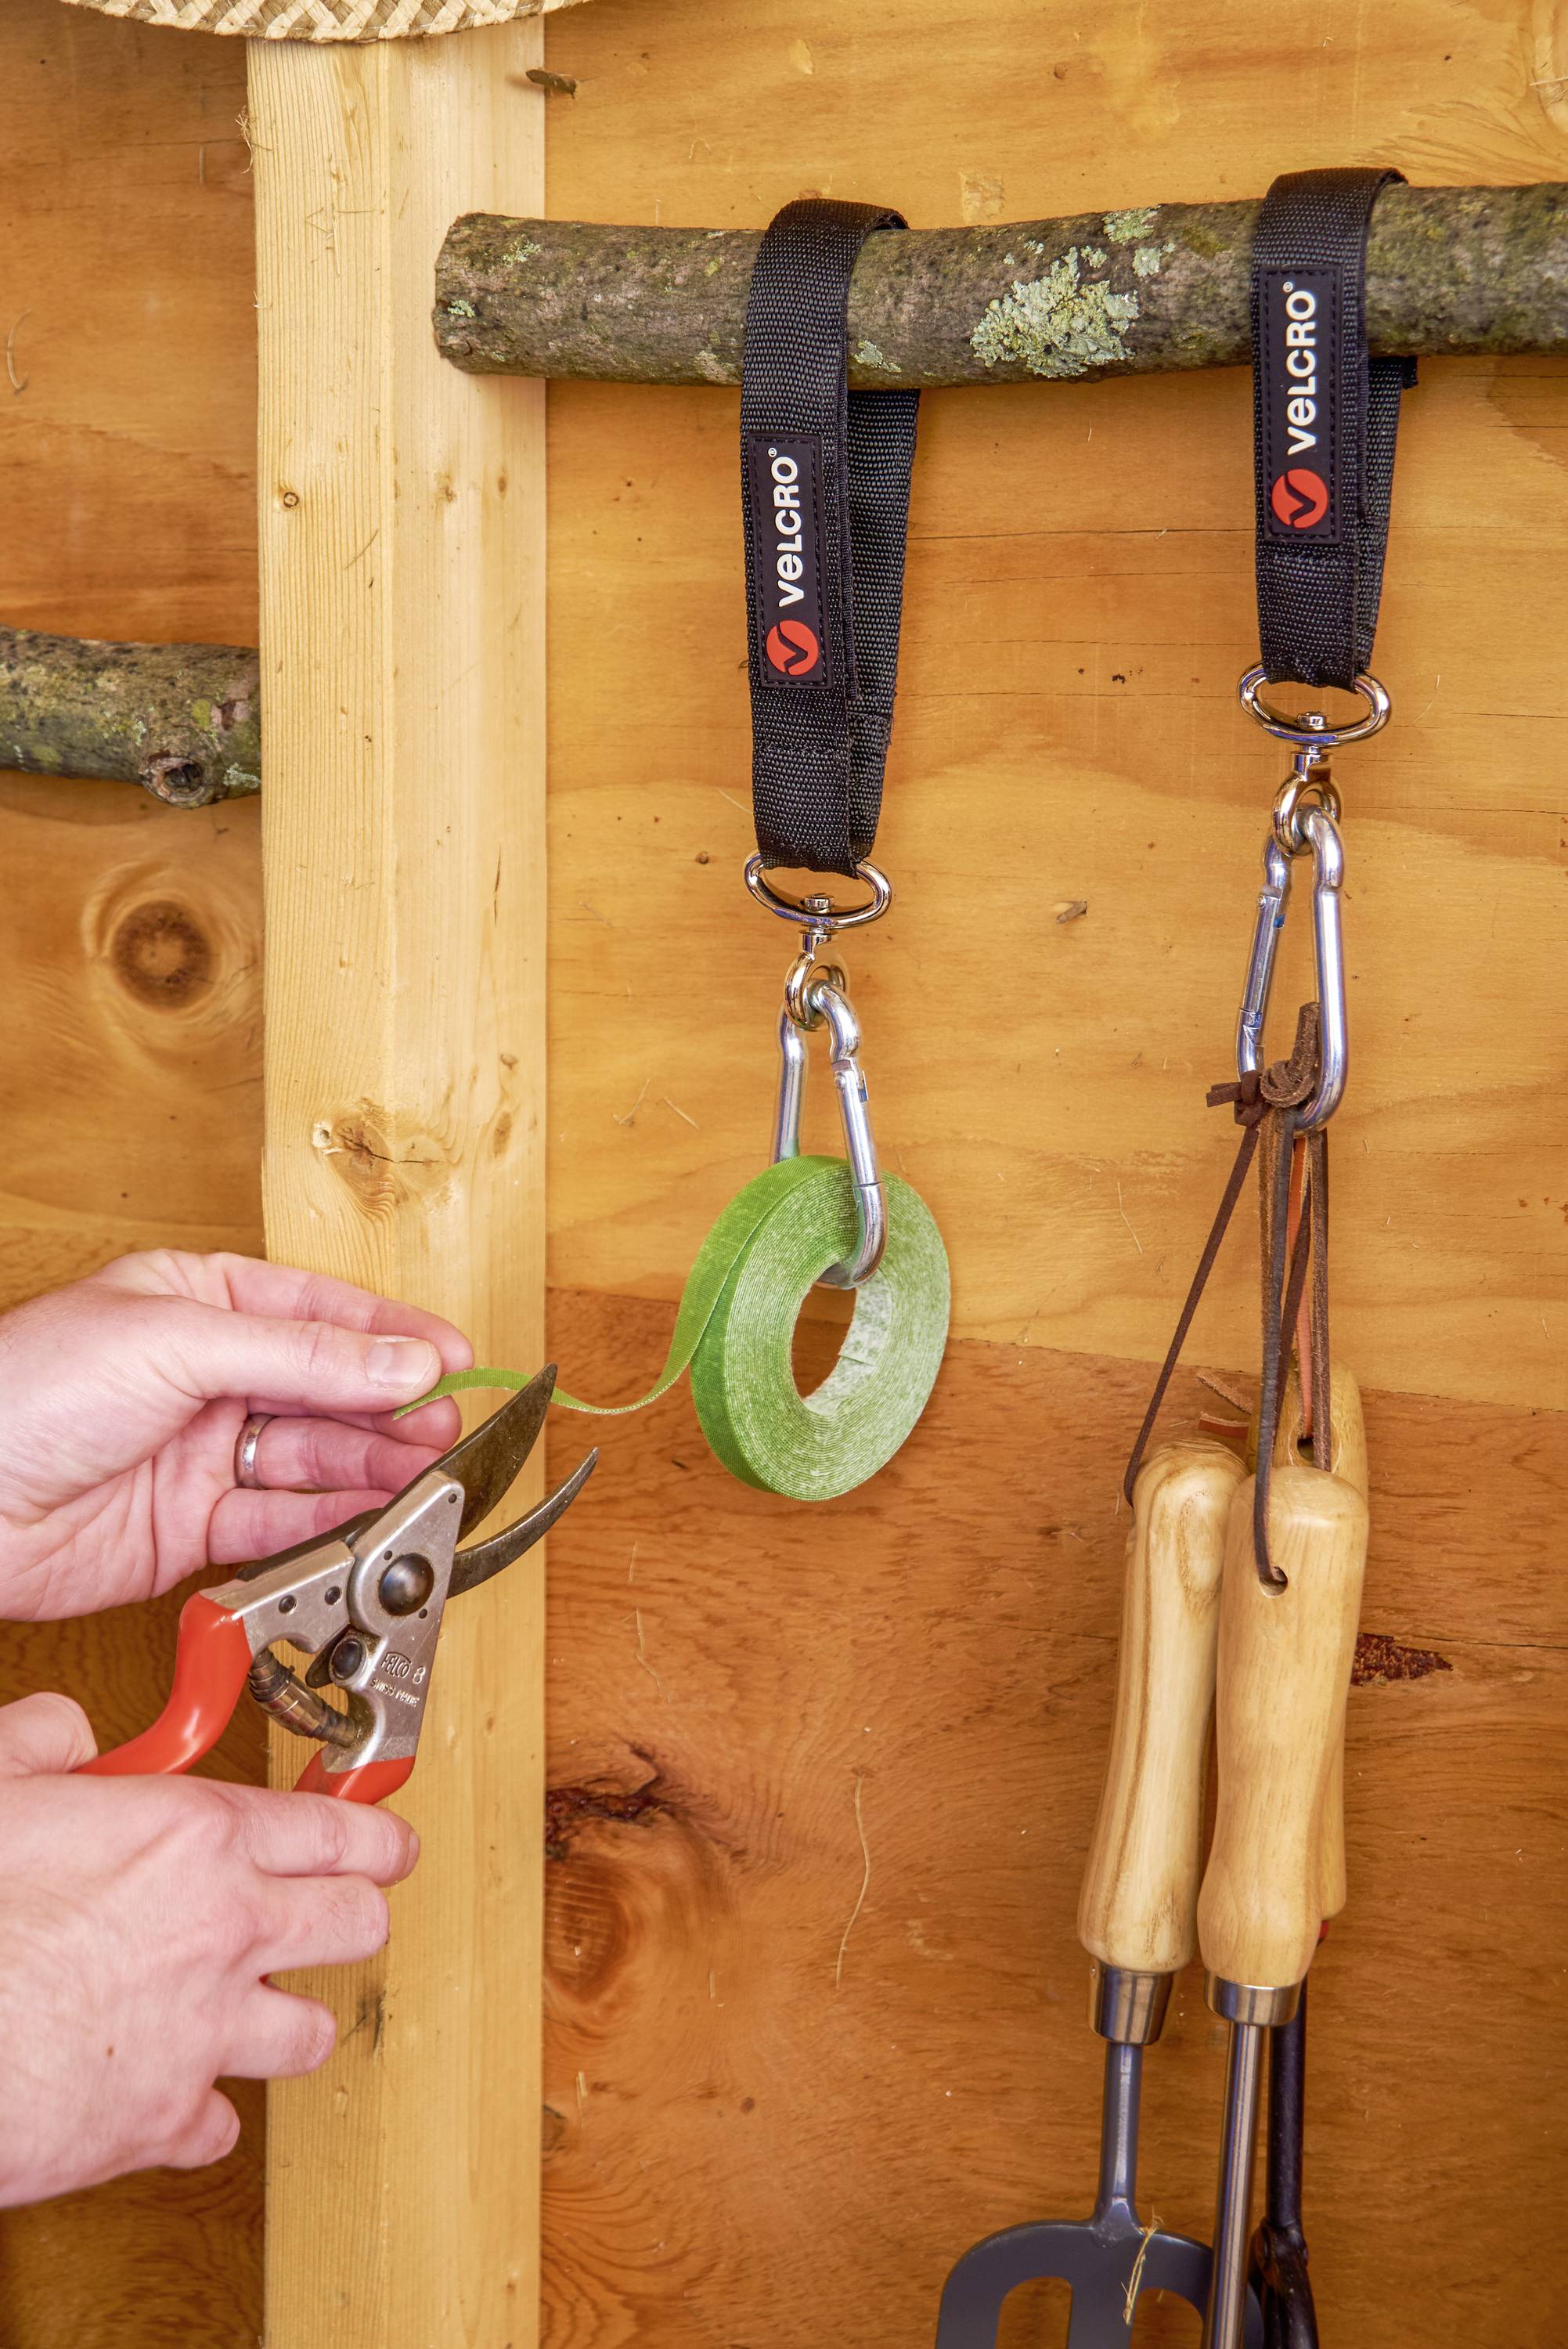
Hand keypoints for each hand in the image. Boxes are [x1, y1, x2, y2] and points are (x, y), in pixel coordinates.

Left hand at [0, 1250, 470, 1620]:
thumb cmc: (24, 1392)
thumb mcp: (176, 1343)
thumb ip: (301, 1356)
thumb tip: (399, 1362)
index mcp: (198, 1302)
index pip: (322, 1312)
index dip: (394, 1336)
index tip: (455, 1360)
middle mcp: (206, 1376)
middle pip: (328, 1389)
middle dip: (394, 1408)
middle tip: (448, 1428)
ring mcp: (200, 1455)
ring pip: (313, 1459)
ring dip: (373, 1467)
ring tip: (425, 1475)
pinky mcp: (189, 1530)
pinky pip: (279, 1524)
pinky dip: (329, 1523)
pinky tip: (370, 1515)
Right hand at [0, 1693, 417, 2204]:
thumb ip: (46, 1740)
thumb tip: (67, 1727)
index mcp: (195, 1839)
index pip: (340, 1827)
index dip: (379, 1831)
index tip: (390, 1837)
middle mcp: (223, 1934)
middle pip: (358, 1923)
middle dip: (359, 1912)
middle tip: (348, 1906)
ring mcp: (204, 2032)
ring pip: (312, 2031)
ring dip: (291, 2018)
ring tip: (270, 2004)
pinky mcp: (165, 2120)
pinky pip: (222, 2125)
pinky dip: (208, 2113)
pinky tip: (187, 2093)